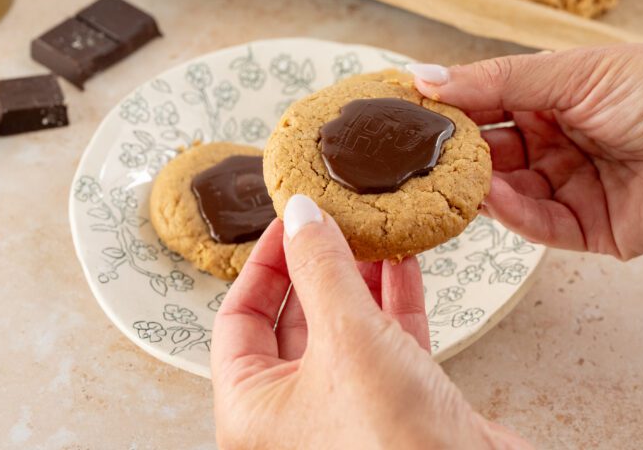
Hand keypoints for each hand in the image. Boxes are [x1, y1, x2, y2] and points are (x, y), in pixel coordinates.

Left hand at [211, 194, 530, 449]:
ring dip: (360, 277)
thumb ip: (322, 270)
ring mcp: (348, 410)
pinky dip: (394, 300)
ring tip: (371, 231)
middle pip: (295, 319)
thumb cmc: (396, 446)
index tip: (289, 222)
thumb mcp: (348, 338)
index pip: (238, 320)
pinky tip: (403, 262)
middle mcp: (295, 414)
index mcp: (254, 409)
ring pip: (345, 328)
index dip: (264, 264)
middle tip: (333, 221)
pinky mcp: (398, 406)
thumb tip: (301, 215)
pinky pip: (387, 341)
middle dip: (317, 266)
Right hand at [409, 45, 642, 259]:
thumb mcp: (573, 71)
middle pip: (487, 152)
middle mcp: (553, 144)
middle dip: (451, 153)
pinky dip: (512, 214)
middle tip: (408, 153)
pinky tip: (493, 197)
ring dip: (475, 186)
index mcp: (550, 98)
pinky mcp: (586, 228)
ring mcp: (568, 187)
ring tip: (442, 176)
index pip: (483, 104)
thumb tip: (424, 77)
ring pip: (504, 192)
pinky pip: (538, 225)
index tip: (401, 109)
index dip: (445, 107)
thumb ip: (497, 80)